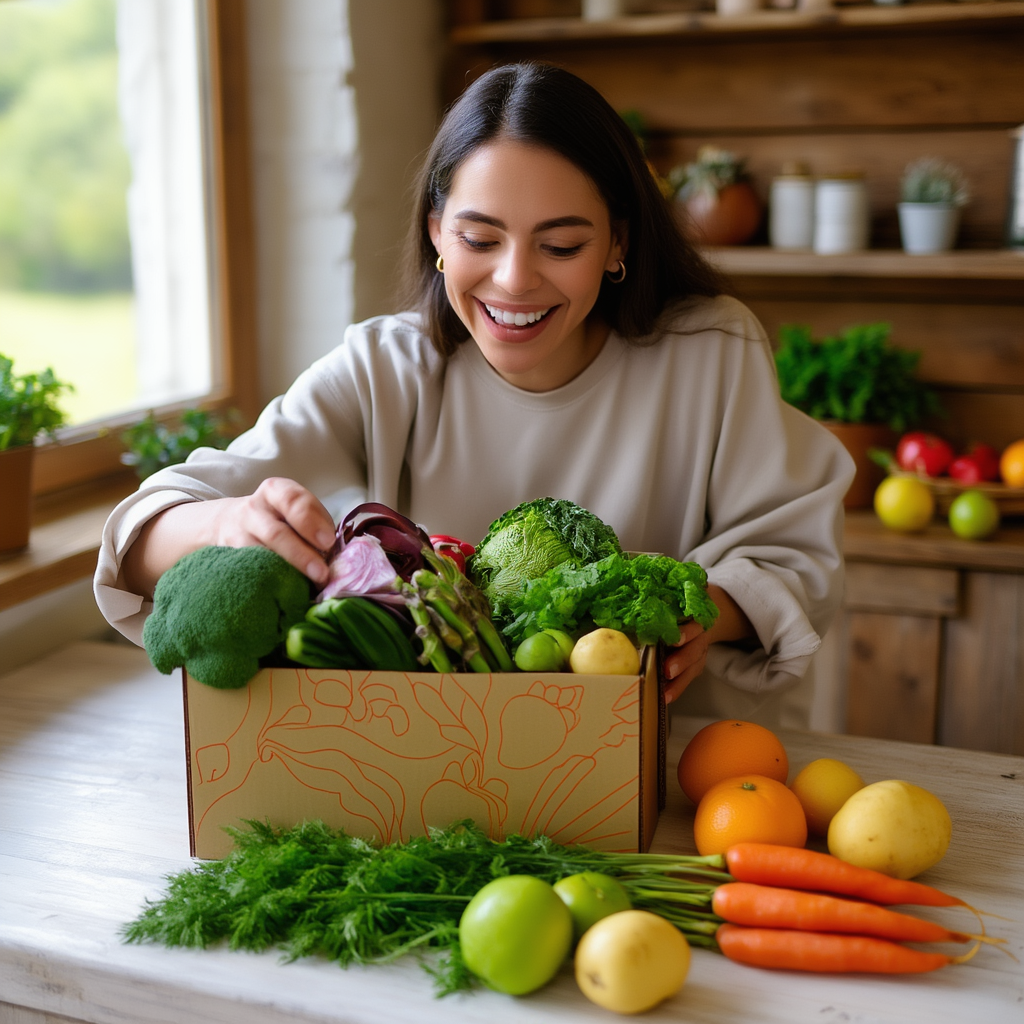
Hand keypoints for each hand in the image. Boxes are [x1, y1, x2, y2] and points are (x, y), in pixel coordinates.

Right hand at [204, 478, 336, 584]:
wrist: (230, 522)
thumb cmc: (279, 519)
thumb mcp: (295, 510)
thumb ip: (316, 526)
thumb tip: (336, 556)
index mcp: (275, 492)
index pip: (292, 500)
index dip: (311, 521)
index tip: (328, 542)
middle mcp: (253, 510)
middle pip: (276, 533)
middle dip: (301, 555)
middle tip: (322, 573)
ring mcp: (237, 534)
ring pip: (259, 556)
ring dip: (286, 573)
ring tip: (307, 587)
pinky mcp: (229, 558)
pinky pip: (248, 572)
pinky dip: (267, 582)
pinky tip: (283, 592)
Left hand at [661, 583, 754, 704]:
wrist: (710, 607)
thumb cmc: (684, 599)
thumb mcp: (677, 591)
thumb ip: (661, 594)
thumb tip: (629, 590)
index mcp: (696, 613)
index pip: (694, 623)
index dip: (686, 633)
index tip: (675, 640)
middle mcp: (701, 633)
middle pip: (695, 648)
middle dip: (682, 660)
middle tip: (667, 670)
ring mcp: (701, 649)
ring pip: (694, 666)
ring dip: (679, 681)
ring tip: (665, 693)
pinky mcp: (698, 662)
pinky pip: (689, 677)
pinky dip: (678, 688)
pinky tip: (666, 698)